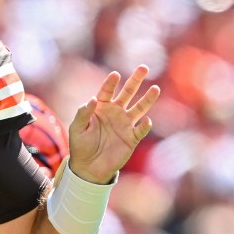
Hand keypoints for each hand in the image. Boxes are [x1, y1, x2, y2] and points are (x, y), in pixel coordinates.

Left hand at [68, 65, 159, 183]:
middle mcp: (115, 113)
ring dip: (147, 99)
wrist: (88, 167)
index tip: (115, 75)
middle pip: (128, 93)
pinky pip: (140, 130)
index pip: (107, 91)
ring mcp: (125, 124)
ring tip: (155, 88)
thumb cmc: (80, 145)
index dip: (111, 83)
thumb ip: (83, 113)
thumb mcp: (77, 128)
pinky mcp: (131, 138)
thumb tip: (93, 99)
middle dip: (135, 80)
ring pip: (139, 108)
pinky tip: (146, 120)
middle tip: (144, 67)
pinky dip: (144, 125)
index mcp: (101, 108)